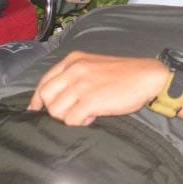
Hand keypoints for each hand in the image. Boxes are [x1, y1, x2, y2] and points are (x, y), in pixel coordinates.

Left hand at [27, 51, 167, 125]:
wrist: (147, 77)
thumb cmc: (123, 74)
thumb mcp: (93, 65)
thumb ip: (74, 76)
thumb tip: (57, 98)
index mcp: (73, 60)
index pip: (44, 81)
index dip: (37, 99)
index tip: (36, 110)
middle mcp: (74, 70)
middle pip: (45, 97)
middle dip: (54, 109)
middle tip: (71, 113)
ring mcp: (81, 84)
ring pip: (55, 110)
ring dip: (68, 117)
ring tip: (86, 113)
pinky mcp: (90, 100)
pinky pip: (71, 120)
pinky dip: (80, 123)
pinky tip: (93, 117)